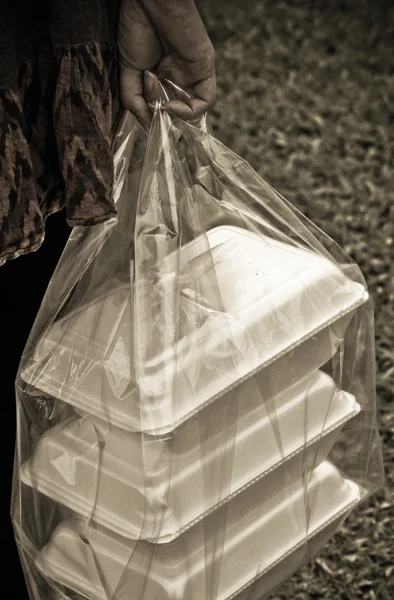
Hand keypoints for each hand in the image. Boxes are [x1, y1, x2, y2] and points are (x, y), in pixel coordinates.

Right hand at [117, 0, 215, 127]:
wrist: (150, 3)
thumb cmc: (136, 28)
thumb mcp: (128, 71)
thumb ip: (134, 100)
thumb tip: (145, 125)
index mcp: (161, 76)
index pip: (163, 108)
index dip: (154, 117)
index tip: (142, 115)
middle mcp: (178, 77)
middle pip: (176, 112)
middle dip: (160, 116)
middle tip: (148, 105)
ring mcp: (192, 74)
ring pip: (191, 109)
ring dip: (172, 113)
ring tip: (159, 102)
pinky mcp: (204, 70)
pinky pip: (206, 101)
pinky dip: (189, 111)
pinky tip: (172, 105)